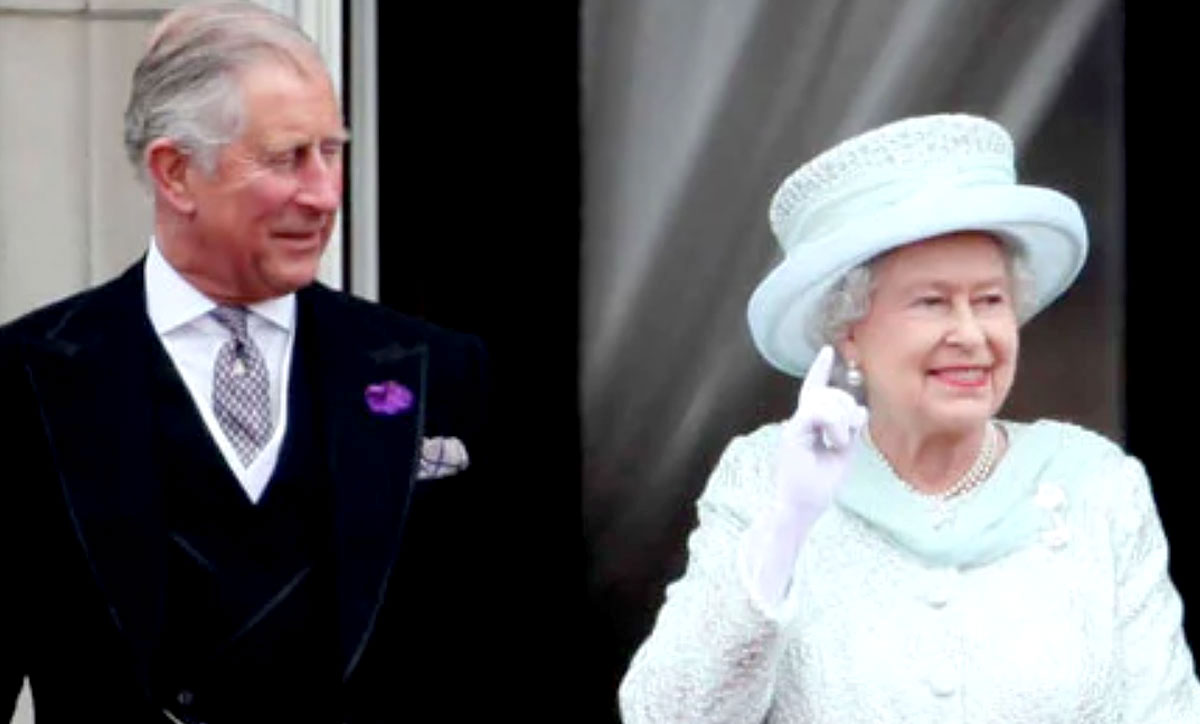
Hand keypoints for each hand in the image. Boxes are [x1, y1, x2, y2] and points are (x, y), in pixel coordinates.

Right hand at [773, 345, 867, 515]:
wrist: (800, 508)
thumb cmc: (818, 487)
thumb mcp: (843, 456)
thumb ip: (850, 432)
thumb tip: (860, 409)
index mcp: (810, 425)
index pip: (815, 390)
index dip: (820, 370)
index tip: (827, 350)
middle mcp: (800, 421)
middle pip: (829, 393)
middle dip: (847, 406)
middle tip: (848, 435)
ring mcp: (796, 426)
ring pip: (827, 399)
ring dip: (842, 420)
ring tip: (840, 444)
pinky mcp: (794, 433)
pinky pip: (819, 412)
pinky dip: (835, 426)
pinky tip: (836, 442)